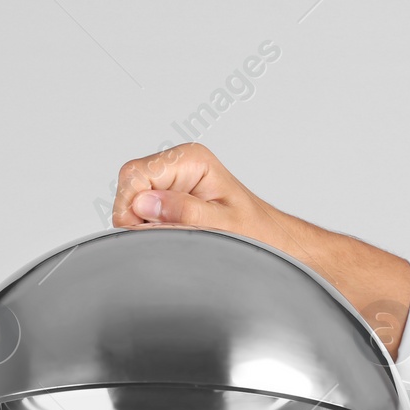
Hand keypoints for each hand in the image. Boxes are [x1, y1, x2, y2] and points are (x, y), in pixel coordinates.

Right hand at [109, 143, 409, 358]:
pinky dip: (151, 231)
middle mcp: (180, 167)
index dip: (133, 206)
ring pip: (132, 202)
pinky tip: (175, 238)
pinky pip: (142, 215)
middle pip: (128, 186)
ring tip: (179, 237)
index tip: (150, 228)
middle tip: (167, 236)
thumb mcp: (223, 225)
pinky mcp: (174, 204)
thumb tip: (145, 205)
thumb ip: (183, 213)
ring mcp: (175, 185)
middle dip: (136, 216)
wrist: (281, 249)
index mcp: (191, 160)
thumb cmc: (261, 236)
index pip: (134, 175)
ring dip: (145, 225)